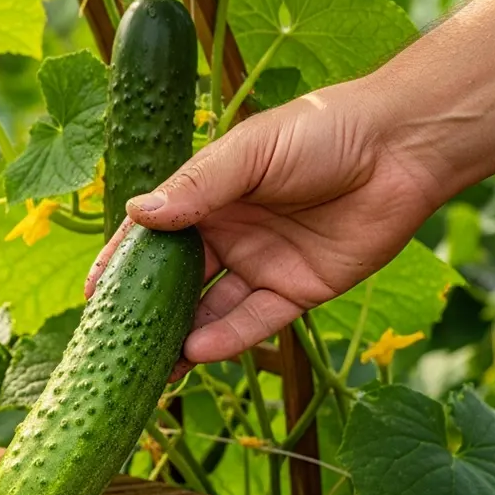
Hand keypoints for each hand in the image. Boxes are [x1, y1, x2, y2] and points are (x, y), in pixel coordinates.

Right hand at [85, 81, 446, 368]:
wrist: (401, 149)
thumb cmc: (322, 130)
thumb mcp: (251, 152)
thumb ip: (198, 187)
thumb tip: (140, 214)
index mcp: (208, 195)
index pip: (152, 235)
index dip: (121, 262)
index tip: (93, 292)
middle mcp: (228, 233)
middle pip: (176, 280)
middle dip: (147, 311)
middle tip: (115, 342)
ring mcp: (261, 264)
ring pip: (210, 309)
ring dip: (181, 336)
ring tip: (152, 364)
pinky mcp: (298, 290)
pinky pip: (256, 321)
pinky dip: (228, 338)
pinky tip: (198, 350)